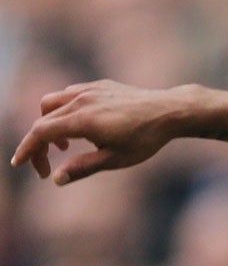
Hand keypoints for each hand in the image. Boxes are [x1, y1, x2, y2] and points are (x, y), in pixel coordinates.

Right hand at [11, 80, 194, 183]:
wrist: (169, 111)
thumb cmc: (145, 139)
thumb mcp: (116, 159)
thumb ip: (83, 167)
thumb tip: (56, 179)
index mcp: (82, 120)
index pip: (40, 133)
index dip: (28, 150)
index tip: (19, 164)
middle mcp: (80, 100)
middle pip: (43, 120)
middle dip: (39, 145)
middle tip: (46, 167)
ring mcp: (88, 90)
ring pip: (51, 103)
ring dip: (49, 124)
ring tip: (63, 146)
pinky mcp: (98, 85)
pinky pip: (69, 96)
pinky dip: (63, 112)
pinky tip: (80, 127)